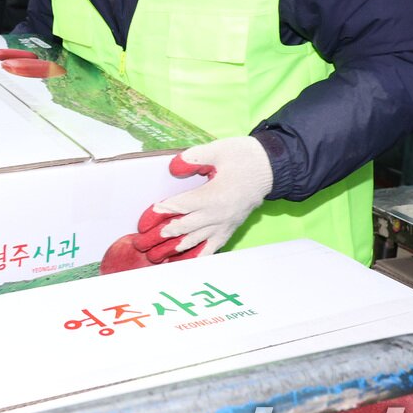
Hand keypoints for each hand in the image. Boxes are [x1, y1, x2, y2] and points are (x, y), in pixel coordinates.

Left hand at [134, 136, 272, 258]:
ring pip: (195, 242)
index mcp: (214, 196)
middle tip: (141, 244)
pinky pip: (211, 248)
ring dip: (173, 250)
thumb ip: (193, 158)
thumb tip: (173, 168)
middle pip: (184, 229)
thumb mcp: (217, 150)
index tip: (144, 222)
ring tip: (155, 257)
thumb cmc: (243, 157)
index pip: (181, 207)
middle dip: (161, 236)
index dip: (160, 214)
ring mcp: (225, 225)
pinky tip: (182, 263)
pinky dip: (196, 256)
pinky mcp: (230, 229)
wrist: (271, 168)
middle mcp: (219, 215)